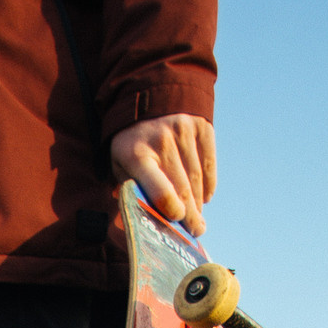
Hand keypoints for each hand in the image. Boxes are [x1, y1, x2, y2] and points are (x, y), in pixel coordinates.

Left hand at [110, 114, 216, 230]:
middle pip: (182, 189)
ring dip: (199, 203)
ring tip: (198, 219)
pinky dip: (208, 184)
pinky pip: (209, 163)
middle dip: (191, 216)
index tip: (177, 220)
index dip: (172, 209)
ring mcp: (184, 132)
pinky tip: (204, 196)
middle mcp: (162, 143)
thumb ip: (130, 187)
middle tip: (195, 231)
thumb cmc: (131, 142)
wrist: (148, 95)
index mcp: (136, 155)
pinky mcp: (201, 127)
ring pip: (197, 179)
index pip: (160, 190)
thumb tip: (148, 220)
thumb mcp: (118, 162)